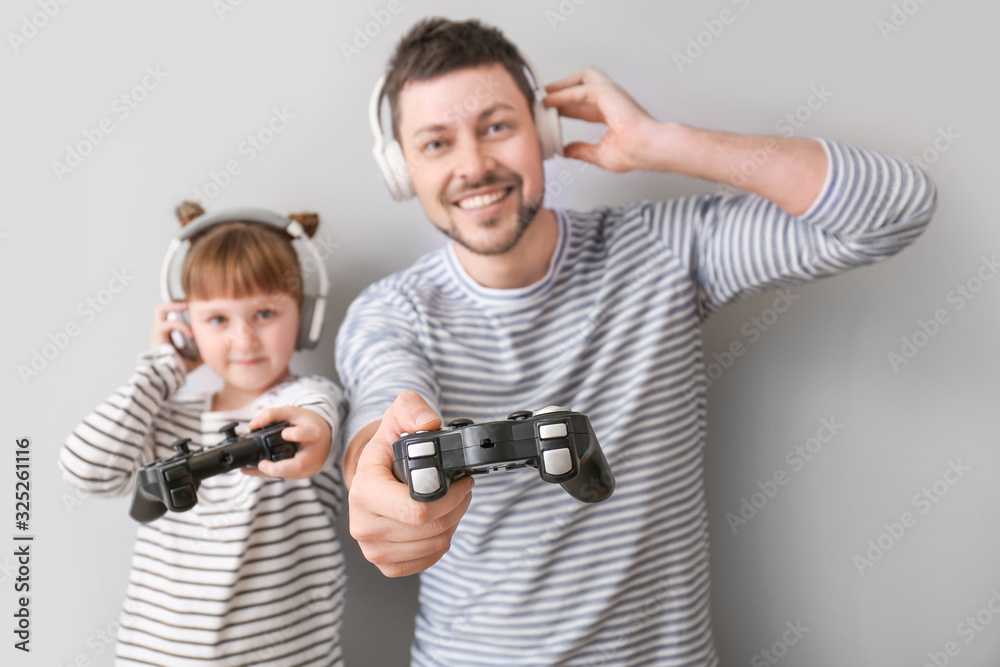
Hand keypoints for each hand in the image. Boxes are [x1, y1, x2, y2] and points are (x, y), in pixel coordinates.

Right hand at [151, 302, 200, 373]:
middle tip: (190, 302)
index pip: (173, 313)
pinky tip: (191, 333)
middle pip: (163, 307)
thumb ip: (203, 347)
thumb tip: (219, 345)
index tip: (198, 306)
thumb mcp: (196, 356)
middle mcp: (162, 330)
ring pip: (160, 309)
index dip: (182, 307)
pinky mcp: (157, 336)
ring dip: (174, 305)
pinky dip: (181, 326)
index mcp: (169, 333)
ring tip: (187, 306)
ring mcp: (158, 332)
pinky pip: (168, 323)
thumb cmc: (178, 369)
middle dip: (176, 302)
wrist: (167, 379)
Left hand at [244, 406, 332, 478]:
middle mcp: (314, 452)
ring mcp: (310, 466)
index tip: (283, 433)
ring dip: (269, 472)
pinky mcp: (304, 474)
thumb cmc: (306, 423)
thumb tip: (252, 425)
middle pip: (298, 465)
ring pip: (289, 474)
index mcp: (314, 433)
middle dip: (277, 468)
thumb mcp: (291, 412)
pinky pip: (286, 476)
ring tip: (251, 467)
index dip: (297, 434)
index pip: (309, 434)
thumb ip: (271, 414)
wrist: (323, 436)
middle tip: (261, 464)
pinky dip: (271, 474)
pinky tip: (257, 469)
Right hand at [348, 391, 473, 576]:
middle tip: (461, 488)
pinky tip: (437, 521)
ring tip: (449, 501)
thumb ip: (412, 410)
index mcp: (365, 492)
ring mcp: (374, 549)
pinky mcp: (387, 564)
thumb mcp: (397, 416)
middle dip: (457, 506)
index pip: (419, 509)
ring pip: (435, 545)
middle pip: (432, 529)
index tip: (460, 480)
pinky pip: (428, 560)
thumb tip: (428, 424)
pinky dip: (441, 541)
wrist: (372, 475)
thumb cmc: (387, 449)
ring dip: (453, 522)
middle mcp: (364, 526)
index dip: (451, 496)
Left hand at [543, 67, 658, 172]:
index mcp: (612, 113)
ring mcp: (611, 93)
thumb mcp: (599, 155)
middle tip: (544, 97)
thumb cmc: (634, 153)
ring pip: (583, 76)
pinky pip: (580, 88)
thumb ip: (582, 150)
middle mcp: (612, 100)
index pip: (583, 106)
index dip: (564, 107)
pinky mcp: (607, 92)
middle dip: (562, 88)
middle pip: (583, 84)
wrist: (647, 149)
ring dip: (563, 83)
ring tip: (545, 93)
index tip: (549, 112)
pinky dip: (563, 94)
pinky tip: (550, 101)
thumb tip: (565, 151)